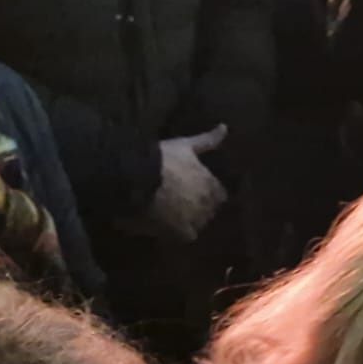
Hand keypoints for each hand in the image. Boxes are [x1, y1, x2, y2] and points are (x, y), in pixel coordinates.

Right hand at [147, 125, 228, 241]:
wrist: (138, 177)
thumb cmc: (162, 158)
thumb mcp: (185, 145)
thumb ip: (207, 140)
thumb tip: (225, 127)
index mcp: (211, 184)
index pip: (219, 194)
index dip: (208, 191)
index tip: (195, 188)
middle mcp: (207, 204)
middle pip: (210, 210)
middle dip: (200, 206)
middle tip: (182, 201)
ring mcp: (194, 219)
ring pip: (198, 224)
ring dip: (189, 219)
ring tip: (173, 214)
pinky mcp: (178, 232)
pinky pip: (185, 236)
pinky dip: (178, 232)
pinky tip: (167, 226)